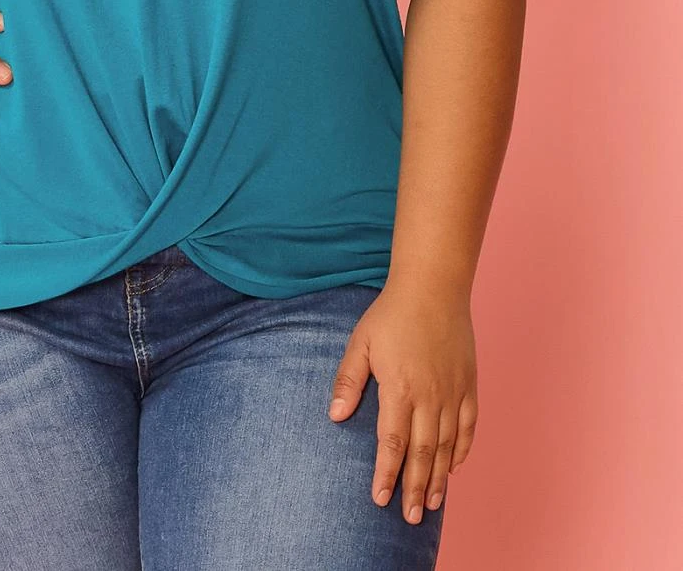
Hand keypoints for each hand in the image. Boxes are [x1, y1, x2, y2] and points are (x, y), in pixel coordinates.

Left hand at [327, 280, 477, 524]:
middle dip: (414, 488)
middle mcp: (430, 396)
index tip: (380, 499)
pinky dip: (462, 450)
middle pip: (422, 453)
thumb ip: (348, 381)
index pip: (392, 443)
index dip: (386, 474)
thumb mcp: (360, 343)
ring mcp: (453, 392)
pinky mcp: (468, 385)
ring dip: (438, 477)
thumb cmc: (392, 314)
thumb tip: (335, 416)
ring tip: (431, 504)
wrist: (433, 288)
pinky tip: (454, 467)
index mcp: (400, 389)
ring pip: (447, 446)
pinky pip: (468, 426)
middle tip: (409, 517)